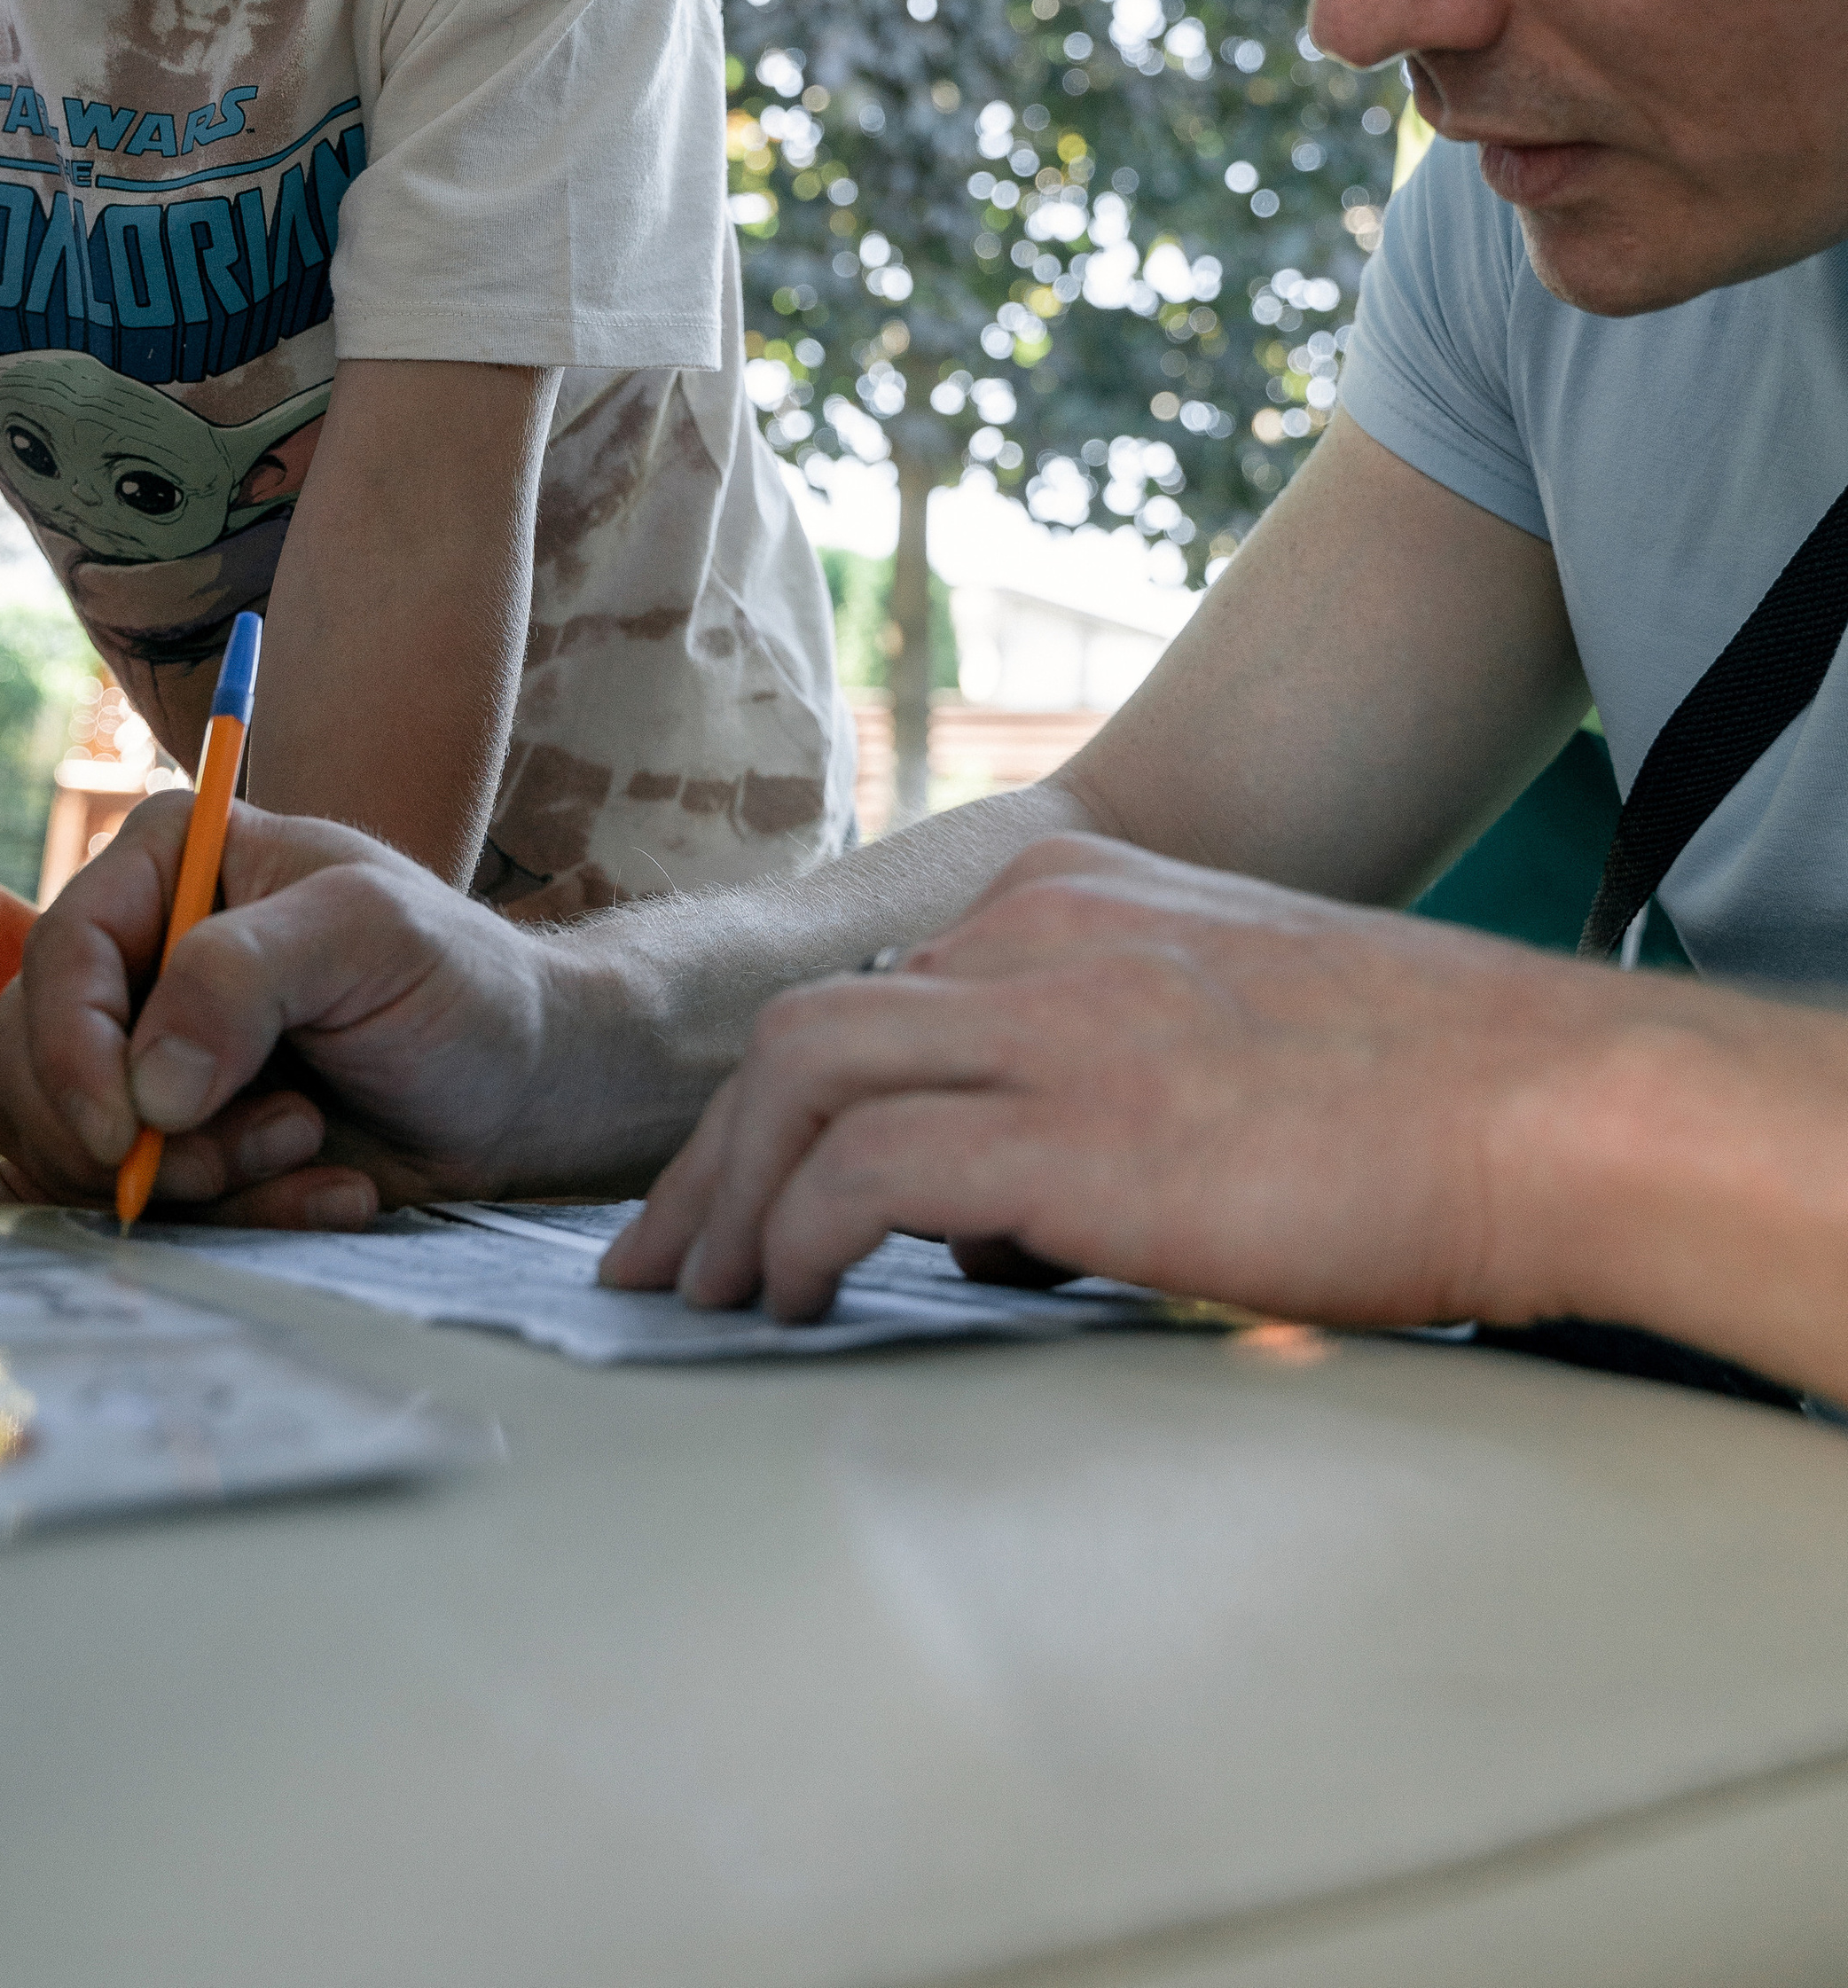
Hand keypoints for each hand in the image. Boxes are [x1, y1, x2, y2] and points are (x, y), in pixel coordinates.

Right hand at [0, 787, 564, 1221]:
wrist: (519, 1086)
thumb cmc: (460, 983)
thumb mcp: (370, 938)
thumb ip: (244, 975)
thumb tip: (145, 1085)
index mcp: (172, 859)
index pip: (61, 952)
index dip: (72, 1050)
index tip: (125, 1132)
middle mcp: (143, 949)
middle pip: (36, 1055)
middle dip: (140, 1130)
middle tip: (272, 1137)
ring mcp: (150, 1049)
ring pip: (73, 1139)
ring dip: (191, 1175)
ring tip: (307, 1145)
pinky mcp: (174, 1137)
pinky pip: (135, 1196)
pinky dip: (222, 1214)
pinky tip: (321, 1191)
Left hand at [603, 832, 1634, 1325]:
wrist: (1544, 1103)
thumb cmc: (1416, 1095)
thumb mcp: (1224, 1030)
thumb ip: (1099, 1076)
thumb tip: (1003, 1214)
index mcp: (1075, 903)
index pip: (875, 998)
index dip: (782, 1108)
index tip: (738, 1196)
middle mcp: (1036, 934)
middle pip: (801, 1030)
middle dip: (710, 1153)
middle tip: (662, 1260)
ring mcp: (1047, 1018)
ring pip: (799, 1077)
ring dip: (727, 1197)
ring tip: (703, 1301)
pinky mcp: (1069, 1123)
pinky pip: (865, 1169)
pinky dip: (803, 1236)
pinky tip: (801, 1303)